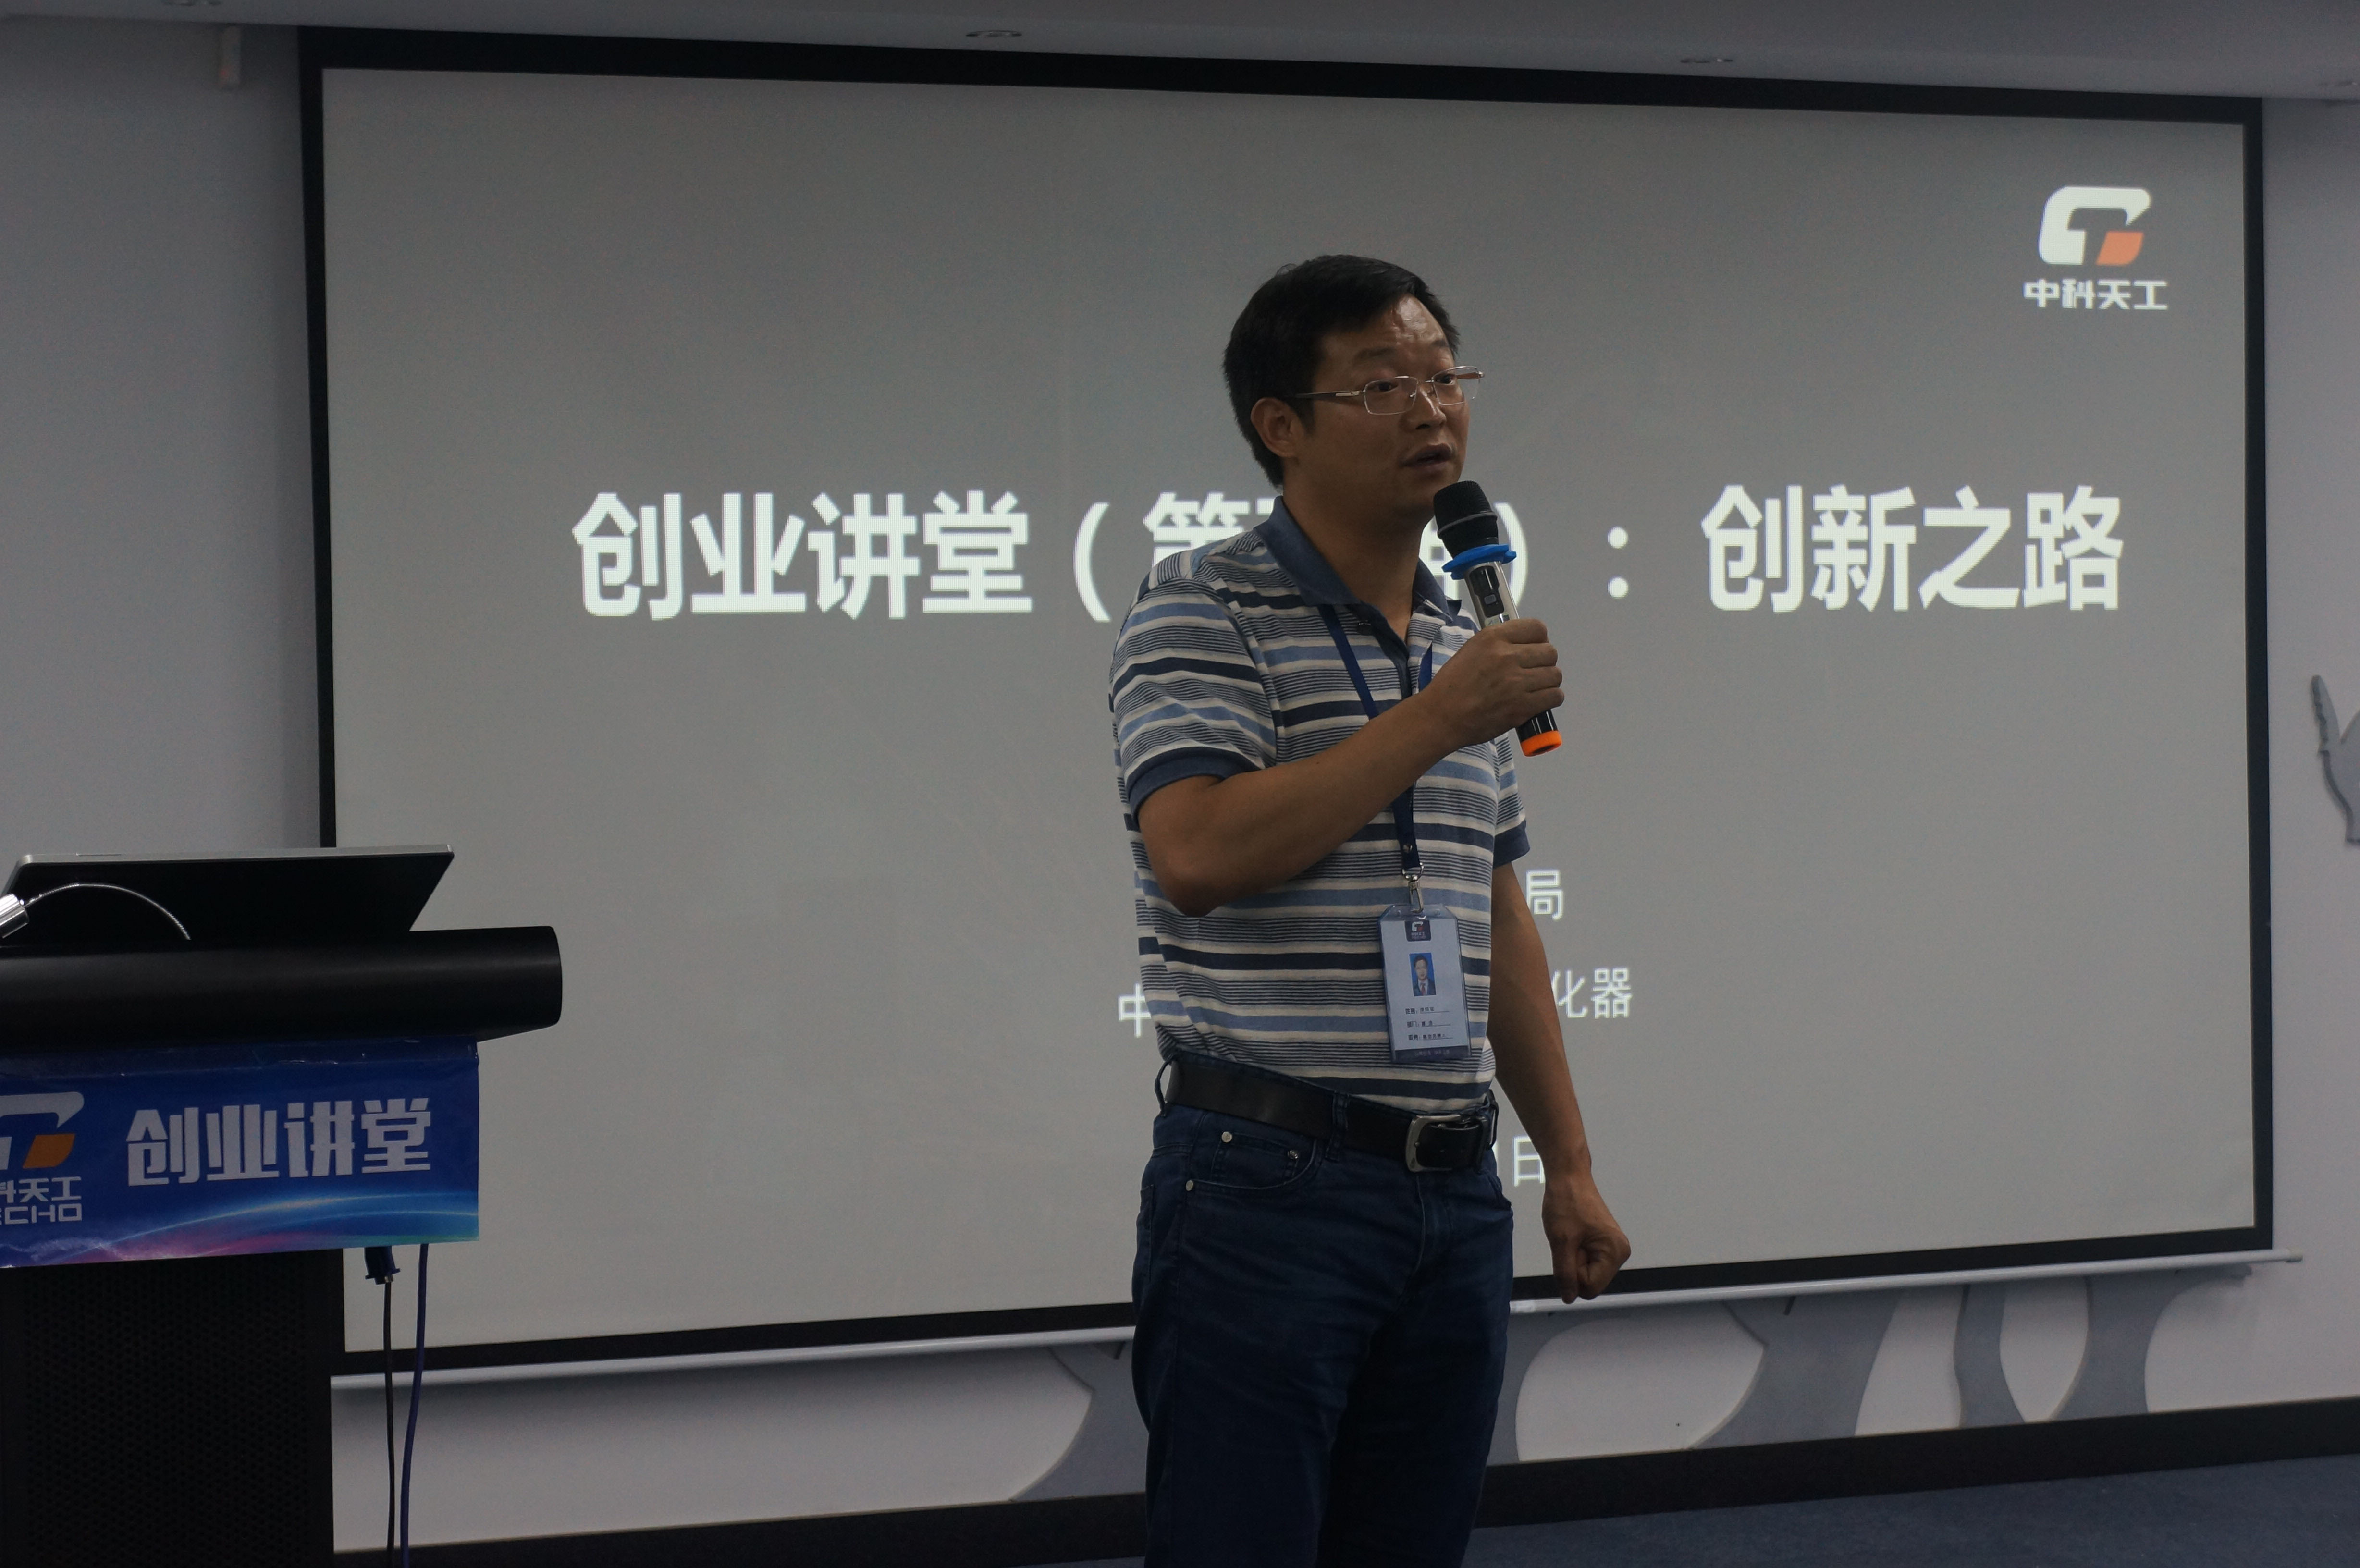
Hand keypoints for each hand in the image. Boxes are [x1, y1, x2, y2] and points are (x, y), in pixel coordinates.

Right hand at [1419, 619, 1561, 750]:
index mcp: (1493, 638)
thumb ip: (1500, 644)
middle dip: (1543, 662)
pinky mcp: (1523, 706)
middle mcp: (1507, 656)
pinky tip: (1538, 700)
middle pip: (1550, 652)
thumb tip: (1525, 645)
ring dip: (1547, 682)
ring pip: (1555, 675)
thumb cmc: (1453, 684)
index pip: (1537, 628)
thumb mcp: (1472, 649)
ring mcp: (1516, 682)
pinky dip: (1550, 699)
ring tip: (1534, 688)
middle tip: (1531, 673)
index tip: (1533, 649)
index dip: (1539, 640)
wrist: (1442, 716)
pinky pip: (1555, 696)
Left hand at [1541, 1170, 1629, 1302]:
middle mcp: (1620, 1253)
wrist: (1568, 1177)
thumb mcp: (1561, 1242)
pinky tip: (1573, 1234)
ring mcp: (1613, 1248)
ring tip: (1571, 1235)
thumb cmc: (1566, 1204)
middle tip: (1569, 1240)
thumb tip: (1569, 1298)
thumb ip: (1565, 1274)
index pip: (1590, 1288)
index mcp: (1615, 1253)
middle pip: (1590, 1283)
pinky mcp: (1604, 1244)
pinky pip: (1586, 1262)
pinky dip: (1575, 1252)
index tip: (1569, 1247)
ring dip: (1573, 1259)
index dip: (1572, 1274)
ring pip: (1587, 1273)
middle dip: (1574, 1266)